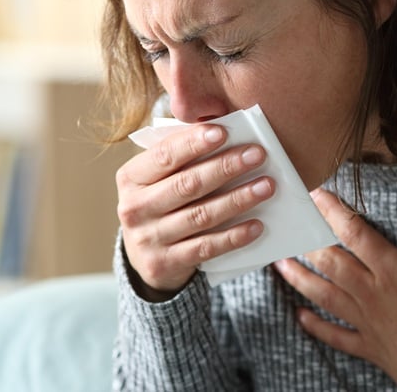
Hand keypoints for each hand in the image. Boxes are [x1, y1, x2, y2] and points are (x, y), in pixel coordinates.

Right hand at [116, 124, 275, 300]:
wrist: (144, 255)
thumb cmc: (161, 202)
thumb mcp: (158, 178)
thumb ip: (181, 156)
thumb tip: (223, 132)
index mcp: (131, 178)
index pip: (164, 155)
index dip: (193, 143)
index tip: (223, 132)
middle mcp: (134, 208)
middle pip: (187, 184)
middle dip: (225, 167)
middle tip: (257, 154)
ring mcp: (147, 239)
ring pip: (200, 216)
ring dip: (238, 199)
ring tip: (266, 186)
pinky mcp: (163, 264)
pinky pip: (205, 247)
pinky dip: (233, 236)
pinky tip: (256, 225)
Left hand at [275, 184, 396, 390]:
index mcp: (393, 272)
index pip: (355, 234)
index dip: (333, 212)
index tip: (315, 194)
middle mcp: (371, 293)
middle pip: (331, 262)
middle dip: (308, 241)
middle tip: (290, 224)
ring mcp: (366, 321)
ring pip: (324, 295)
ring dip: (300, 278)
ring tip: (280, 264)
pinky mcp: (367, 345)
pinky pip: (335, 335)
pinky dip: (316, 325)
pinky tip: (300, 316)